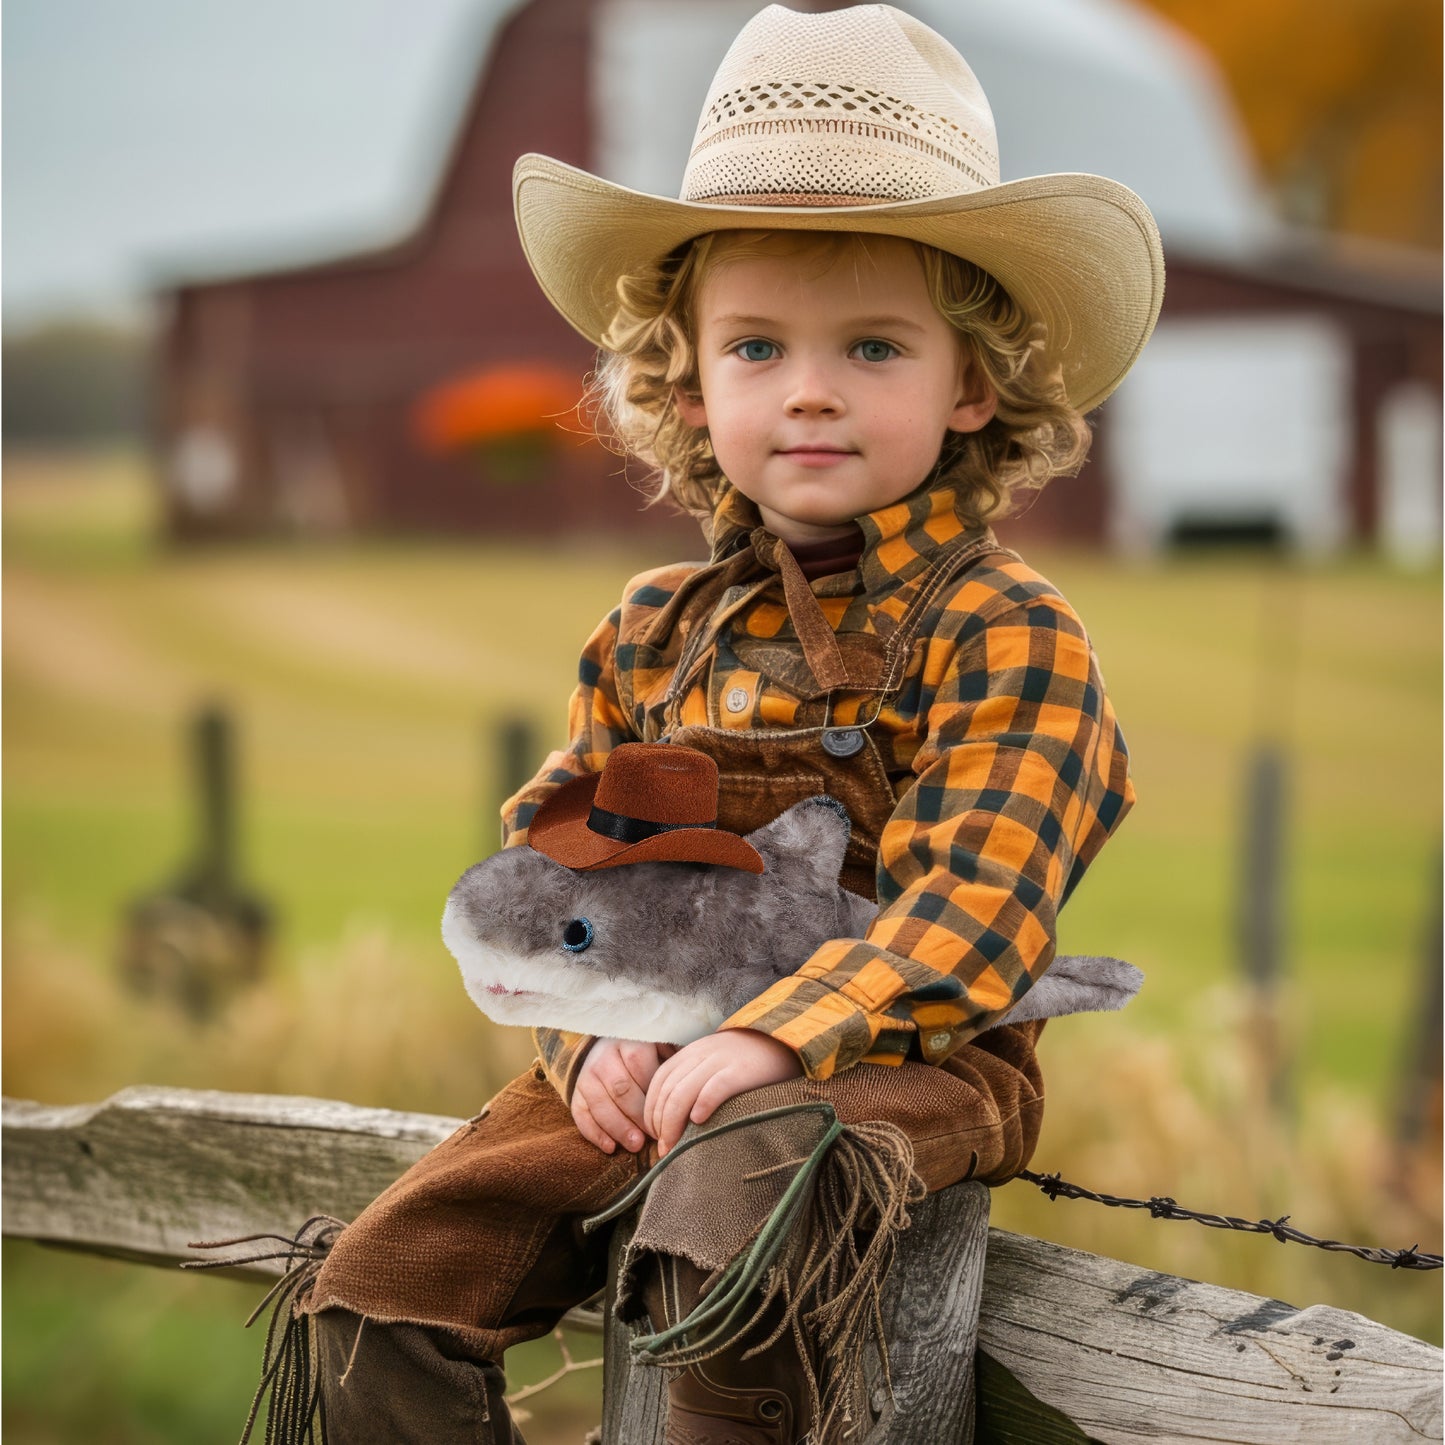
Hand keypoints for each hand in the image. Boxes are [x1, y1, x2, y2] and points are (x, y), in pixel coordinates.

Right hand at [572, 1038, 674, 1154]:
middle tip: (655, 1136)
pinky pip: (580, 1114)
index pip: (640, 1066)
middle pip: (621, 1088)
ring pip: (600, 1103)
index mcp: (629, 1042)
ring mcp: (587, 1073)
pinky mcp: (576, 1091)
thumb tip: (696, 1081)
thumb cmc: (647, 1053)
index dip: (654, 1094)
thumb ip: (676, 1060)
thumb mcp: (662, 1046)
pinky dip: (594, 1133)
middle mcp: (605, 1056)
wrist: (608, 1046)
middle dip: (638, 1115)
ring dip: (618, 1127)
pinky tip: (610, 1148)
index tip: (670, 1114)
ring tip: (636, 1145)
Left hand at [643, 1029, 803, 1155]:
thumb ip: (693, 1080)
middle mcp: (701, 1054)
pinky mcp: (740, 1071)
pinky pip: (714, 1088)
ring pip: (682, 1093)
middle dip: (659, 1124)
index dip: (650, 1111)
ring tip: (673, 1146)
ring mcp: (720, 1061)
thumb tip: (671, 1119)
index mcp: (691, 1052)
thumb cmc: (746, 1062)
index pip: (658, 1082)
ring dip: (672, 1124)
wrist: (782, 1042)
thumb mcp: (713, 1063)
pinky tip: (698, 1122)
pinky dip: (702, 1105)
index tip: (654, 1136)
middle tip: (663, 1149)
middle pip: (667, 1092)